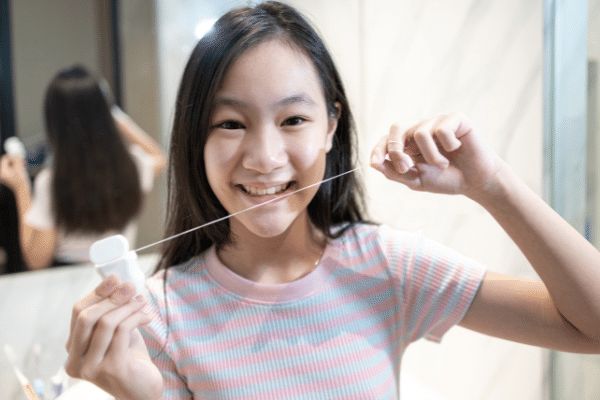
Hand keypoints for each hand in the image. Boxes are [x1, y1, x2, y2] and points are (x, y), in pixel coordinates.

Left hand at [0, 154, 28, 191]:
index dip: (12, 156)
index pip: (5, 159)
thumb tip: (15, 153)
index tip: (19, 156)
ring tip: (23, 166)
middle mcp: (1, 173)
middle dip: (14, 161)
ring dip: (16, 164)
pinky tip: (21, 169)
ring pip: (9, 165)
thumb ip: (16, 160)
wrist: (23, 190)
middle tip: (22, 161)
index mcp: (2, 171)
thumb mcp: (20, 169)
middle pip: (6, 162)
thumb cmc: (21, 181)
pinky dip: (15, 168)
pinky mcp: (7, 177)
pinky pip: (10, 169)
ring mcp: (3, 176)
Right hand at [65, 275, 162, 399]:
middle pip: (87, 317)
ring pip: (106, 322)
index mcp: (73, 351)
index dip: (97, 292)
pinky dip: (136, 317)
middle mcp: (76, 361)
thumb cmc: (129, 359)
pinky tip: (147, 316)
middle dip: (111, 297)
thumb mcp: (115, 334)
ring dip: (127, 306)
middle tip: (131, 287)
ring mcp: (92, 367)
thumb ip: (110, 314)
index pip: (78, 313)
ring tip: (141, 302)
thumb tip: (119, 283)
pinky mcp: (112, 368)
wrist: (142, 390)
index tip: (115, 278)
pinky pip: (122, 331)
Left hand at [370, 112, 503, 197]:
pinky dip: (448, 145)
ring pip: (420, 133)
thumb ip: (395, 172)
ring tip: (443, 165)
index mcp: (409, 143)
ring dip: (431, 156)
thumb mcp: (416, 180)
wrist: (475, 182)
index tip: (375, 162)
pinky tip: (457, 149)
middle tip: (406, 168)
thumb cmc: (446, 179)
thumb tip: (374, 163)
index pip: (387, 139)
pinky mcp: (456, 119)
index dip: (379, 149)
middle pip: (397, 127)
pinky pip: (442, 129)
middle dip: (396, 148)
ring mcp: (438, 122)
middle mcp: (421, 128)